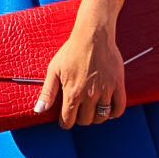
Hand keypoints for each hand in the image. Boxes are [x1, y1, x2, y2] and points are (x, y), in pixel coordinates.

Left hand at [34, 13, 127, 128]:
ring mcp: (105, 91)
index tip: (66, 118)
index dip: (65, 121)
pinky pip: (119, 107)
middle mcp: (89, 95)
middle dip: (80, 118)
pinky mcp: (117, 85)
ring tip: (92, 109)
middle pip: (85, 120)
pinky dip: (114, 113)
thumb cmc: (71, 51)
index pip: (68, 120)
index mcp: (72, 93)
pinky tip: (108, 109)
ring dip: (96, 117)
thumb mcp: (54, 69)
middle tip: (79, 110)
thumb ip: (47, 92)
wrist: (93, 35)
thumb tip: (39, 110)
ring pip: (101, 117)